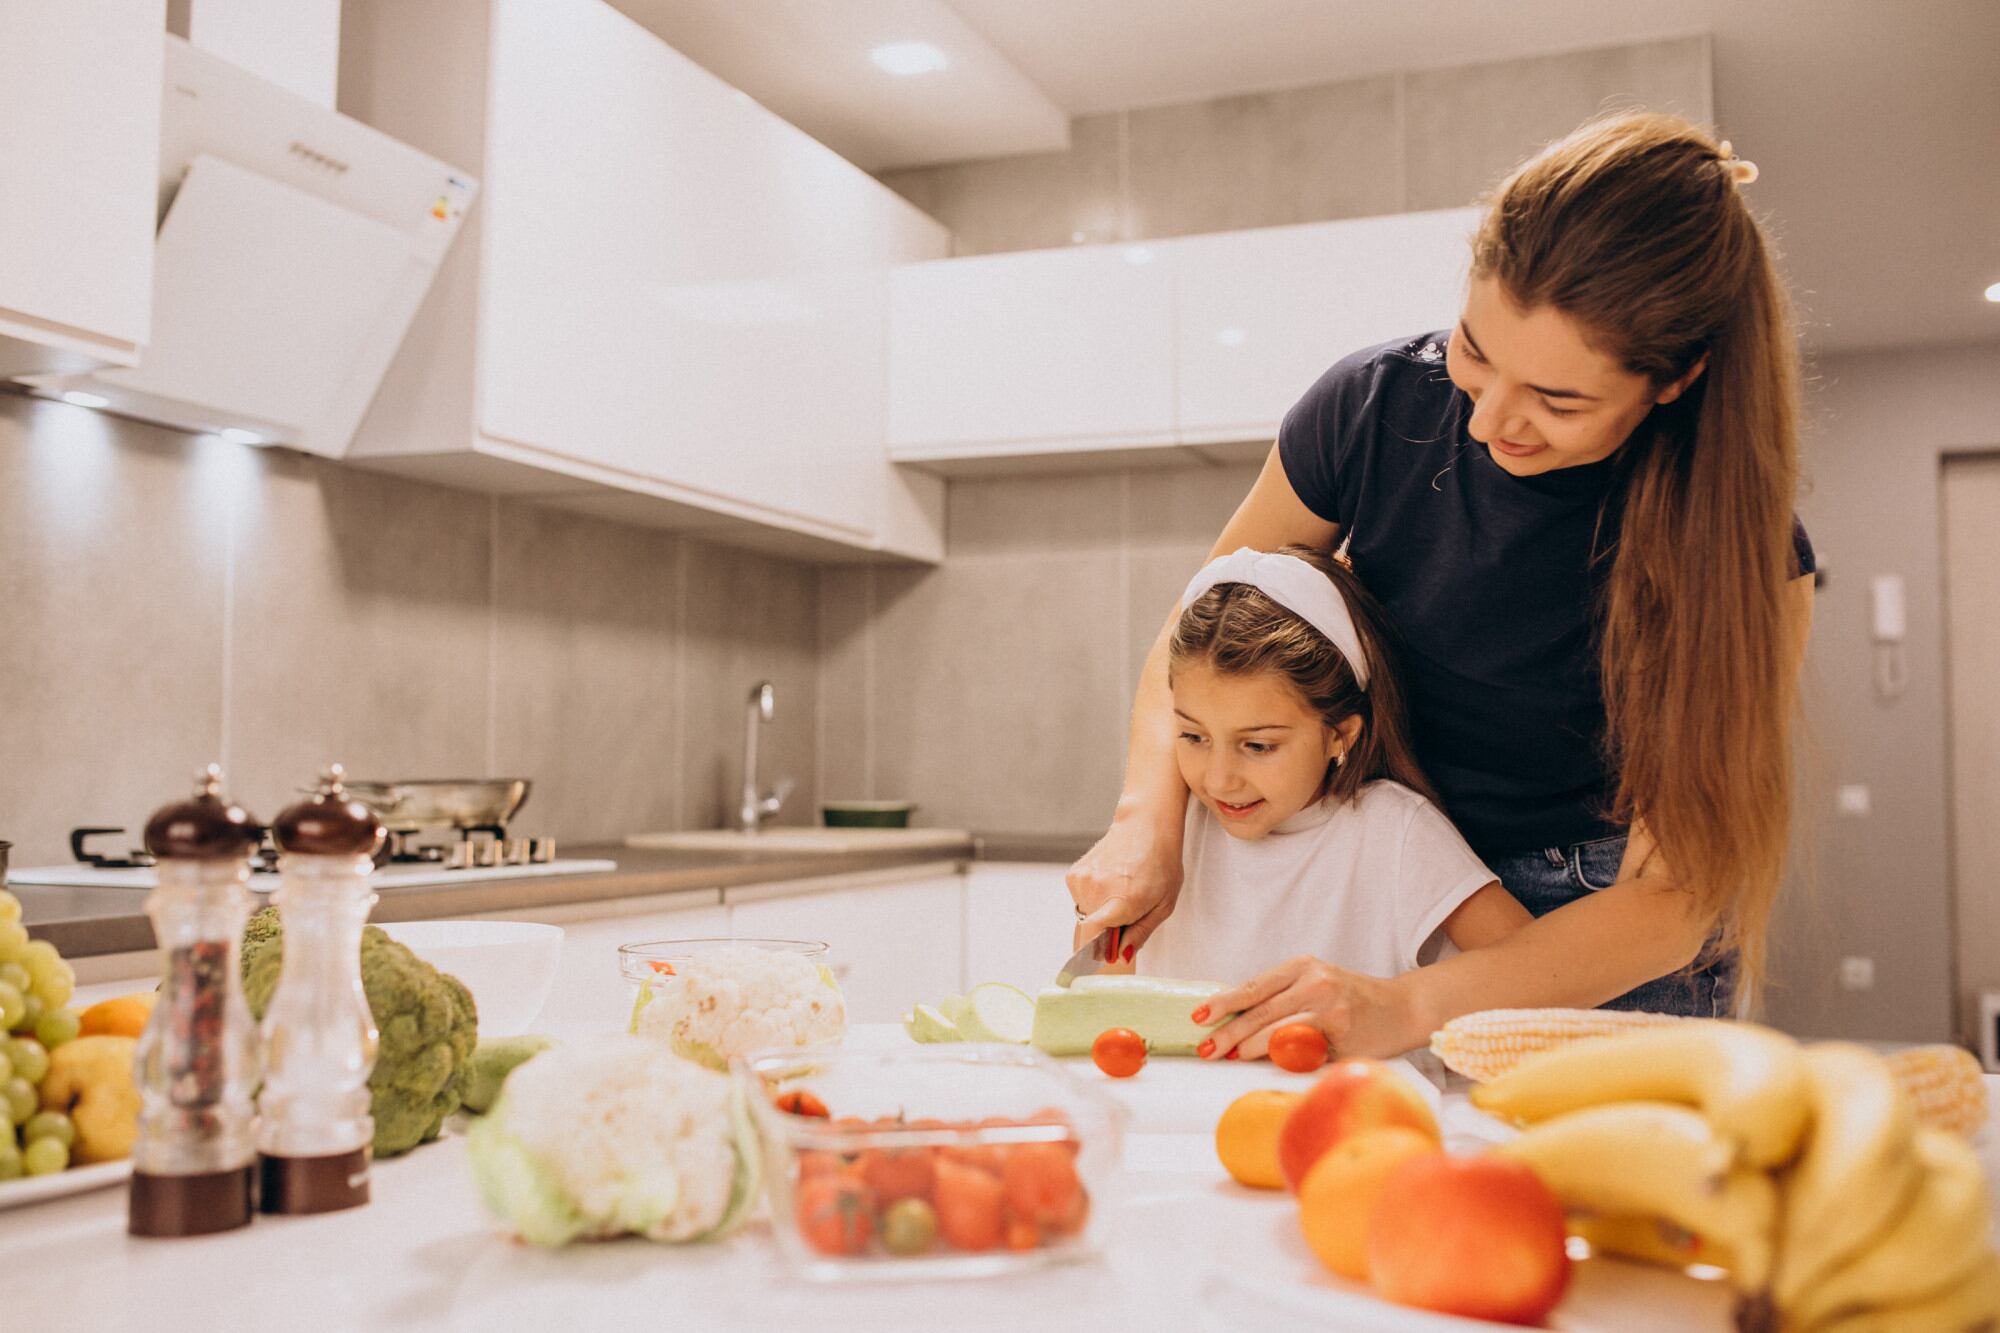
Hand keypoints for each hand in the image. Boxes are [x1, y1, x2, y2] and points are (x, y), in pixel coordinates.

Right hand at [1065, 816, 1184, 958]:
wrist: (1145, 825)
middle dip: (1107, 934)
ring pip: (1086, 917)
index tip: (1101, 961)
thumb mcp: (1164, 904)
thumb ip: (1140, 933)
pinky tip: (1111, 883)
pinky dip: (1094, 901)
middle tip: (1129, 915)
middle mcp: (1098, 891)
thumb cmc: (1161, 863)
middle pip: (1092, 933)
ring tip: (1121, 893)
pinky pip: (1081, 902)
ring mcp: (1082, 881)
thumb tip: (1120, 957)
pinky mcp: (1074, 875)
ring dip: (1101, 915)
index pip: (1094, 937)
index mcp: (1124, 900)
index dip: (1095, 954)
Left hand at [1197, 956, 1418, 1061]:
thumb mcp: (1316, 985)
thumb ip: (1282, 999)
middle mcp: (1315, 981)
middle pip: (1260, 1009)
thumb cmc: (1353, 999)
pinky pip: (1304, 1049)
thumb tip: (1235, 1023)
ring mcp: (1330, 1006)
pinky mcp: (1343, 1032)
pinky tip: (1268, 1063)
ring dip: (1249, 1047)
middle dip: (1228, 1031)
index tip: (1198, 1016)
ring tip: (1229, 1057)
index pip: (1253, 986)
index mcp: (1302, 966)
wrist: (1403, 1008)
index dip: (1223, 1002)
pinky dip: (1282, 1057)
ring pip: (1278, 1029)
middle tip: (1207, 1048)